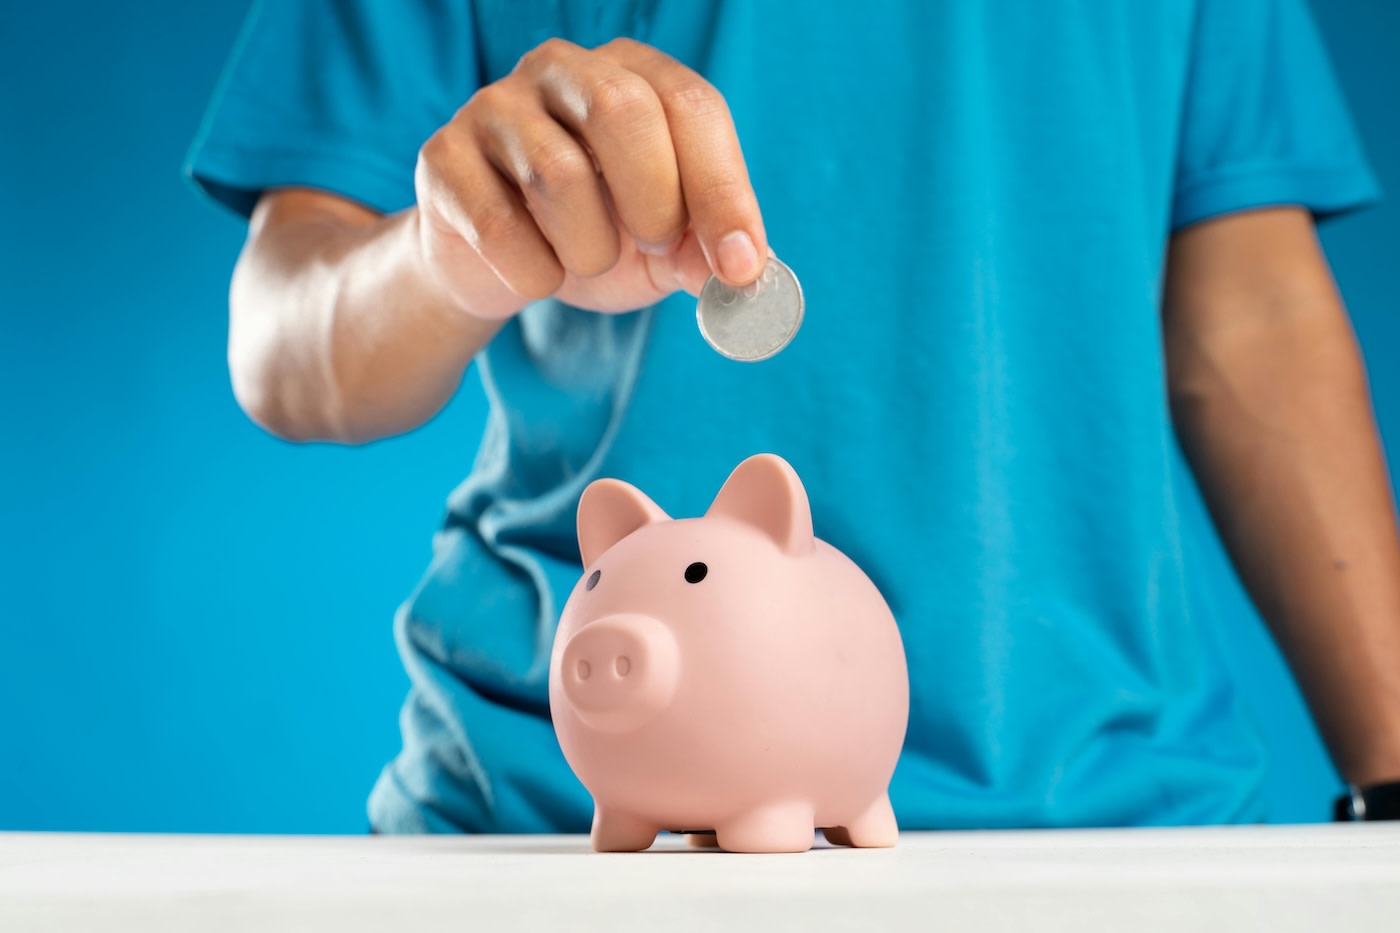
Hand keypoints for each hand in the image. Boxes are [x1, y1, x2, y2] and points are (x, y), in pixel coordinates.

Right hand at [414, 37, 767, 318]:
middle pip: (624, 111)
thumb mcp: (662, 251)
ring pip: (559, 175)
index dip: (723, 191)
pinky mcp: (443, 156)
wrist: (497, 267)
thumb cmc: (593, 239)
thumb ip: (704, 252)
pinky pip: (498, 224)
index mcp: (632, 74)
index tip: (738, 265)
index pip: (692, 107)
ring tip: (586, 261)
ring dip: (590, 249)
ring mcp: (495, 106)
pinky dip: (533, 272)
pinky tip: (536, 272)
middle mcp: (563, 70)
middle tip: (654, 250)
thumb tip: (743, 269)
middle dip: (655, 203)